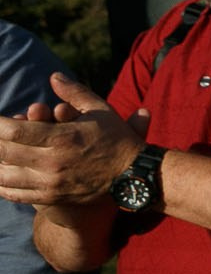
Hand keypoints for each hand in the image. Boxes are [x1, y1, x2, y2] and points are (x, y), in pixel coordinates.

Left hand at [0, 74, 145, 205]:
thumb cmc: (116, 138)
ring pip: (5, 176)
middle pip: (5, 153)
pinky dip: (1, 185)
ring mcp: (51, 182)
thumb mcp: (100, 110)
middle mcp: (53, 162)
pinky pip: (16, 194)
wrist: (133, 175)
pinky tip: (0, 175)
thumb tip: (53, 76)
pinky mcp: (52, 197)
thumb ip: (74, 92)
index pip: (16, 130)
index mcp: (63, 137)